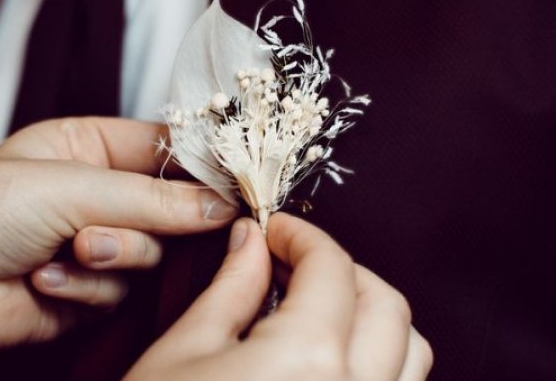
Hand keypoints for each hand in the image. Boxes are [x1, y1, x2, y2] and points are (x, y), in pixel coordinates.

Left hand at [0, 118, 237, 379]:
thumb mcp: (73, 185)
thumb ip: (153, 199)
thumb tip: (221, 205)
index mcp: (88, 147)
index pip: (164, 148)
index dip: (198, 167)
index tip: (231, 184)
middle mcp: (95, 193)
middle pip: (168, 207)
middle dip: (144, 222)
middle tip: (127, 224)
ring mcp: (95, 243)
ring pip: (149, 253)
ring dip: (113, 255)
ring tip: (69, 251)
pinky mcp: (89, 290)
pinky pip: (120, 290)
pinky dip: (86, 287)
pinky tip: (43, 279)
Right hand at [126, 213, 432, 380]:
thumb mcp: (183, 352)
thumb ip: (230, 287)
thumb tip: (251, 242)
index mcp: (308, 363)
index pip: (332, 269)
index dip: (302, 236)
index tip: (277, 230)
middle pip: (386, 306)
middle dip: (343, 270)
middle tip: (295, 263)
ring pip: (410, 355)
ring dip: (372, 317)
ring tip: (319, 308)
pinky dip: (377, 364)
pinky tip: (327, 361)